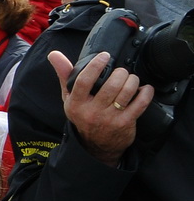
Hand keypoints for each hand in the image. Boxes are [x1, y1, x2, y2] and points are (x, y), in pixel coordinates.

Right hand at [50, 49, 153, 166]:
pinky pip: (140, 103)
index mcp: (76, 103)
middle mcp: (92, 112)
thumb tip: (54, 55)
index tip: (105, 56)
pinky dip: (145, 93)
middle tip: (122, 72)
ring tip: (131, 80)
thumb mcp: (70, 98)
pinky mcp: (125, 123)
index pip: (84, 81)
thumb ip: (64, 75)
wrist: (95, 146)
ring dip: (133, 81)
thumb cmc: (83, 116)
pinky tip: (144, 89)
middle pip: (111, 84)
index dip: (96, 65)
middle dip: (121, 73)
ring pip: (126, 92)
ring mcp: (109, 118)